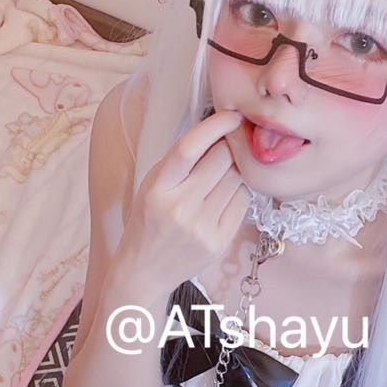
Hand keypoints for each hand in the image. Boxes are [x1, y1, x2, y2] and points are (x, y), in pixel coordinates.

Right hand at [119, 109, 250, 291]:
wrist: (144, 272)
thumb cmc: (148, 222)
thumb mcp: (152, 187)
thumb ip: (180, 162)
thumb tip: (219, 131)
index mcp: (157, 188)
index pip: (189, 148)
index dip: (215, 126)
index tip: (232, 115)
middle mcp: (179, 207)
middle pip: (221, 160)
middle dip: (229, 146)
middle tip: (230, 144)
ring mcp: (201, 227)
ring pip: (237, 179)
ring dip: (236, 169)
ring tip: (222, 175)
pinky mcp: (219, 242)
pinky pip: (242, 202)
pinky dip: (239, 192)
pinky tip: (225, 196)